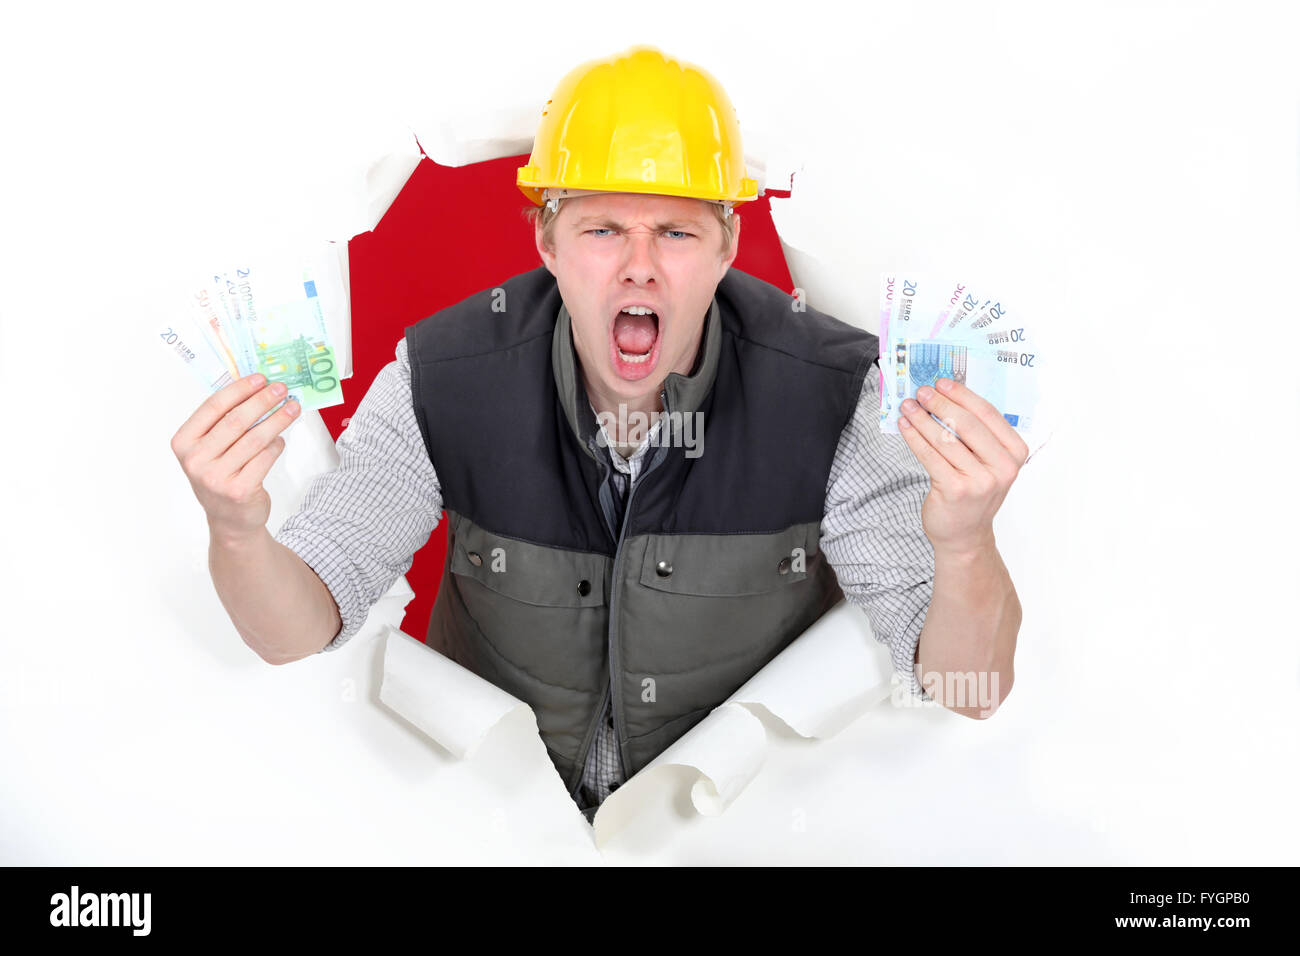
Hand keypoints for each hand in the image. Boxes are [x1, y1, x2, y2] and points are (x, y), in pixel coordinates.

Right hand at [170, 373, 299, 542]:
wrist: (230, 520)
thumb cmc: (222, 475)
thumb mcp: (211, 449)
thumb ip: (224, 421)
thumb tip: (255, 387)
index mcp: (184, 442)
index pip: (214, 407)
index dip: (240, 389)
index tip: (260, 378)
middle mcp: (196, 460)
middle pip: (236, 421)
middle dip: (263, 401)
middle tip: (282, 389)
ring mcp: (216, 477)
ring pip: (255, 439)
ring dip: (278, 420)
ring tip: (292, 408)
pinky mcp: (239, 490)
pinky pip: (265, 458)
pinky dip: (276, 445)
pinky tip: (281, 439)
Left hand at [897, 377, 1028, 555]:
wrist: (965, 535)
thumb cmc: (974, 492)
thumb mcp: (987, 462)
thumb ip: (977, 434)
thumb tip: (947, 396)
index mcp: (1015, 453)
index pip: (988, 414)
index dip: (962, 395)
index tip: (942, 383)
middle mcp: (1003, 467)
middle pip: (966, 424)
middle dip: (940, 404)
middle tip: (921, 392)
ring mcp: (980, 480)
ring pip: (944, 438)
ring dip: (922, 418)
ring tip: (907, 406)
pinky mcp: (955, 490)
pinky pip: (929, 455)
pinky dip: (914, 437)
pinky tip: (905, 426)